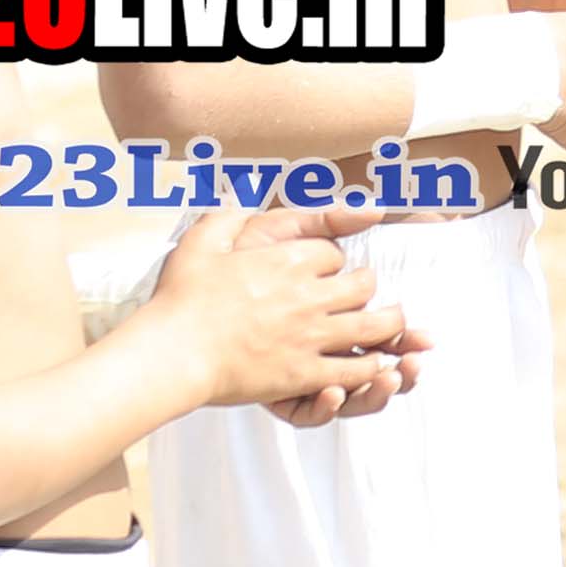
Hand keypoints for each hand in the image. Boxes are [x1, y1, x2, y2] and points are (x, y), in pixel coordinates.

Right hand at [155, 203, 427, 422]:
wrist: (171, 353)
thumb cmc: (180, 299)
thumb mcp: (199, 242)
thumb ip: (225, 216)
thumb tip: (239, 193)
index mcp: (287, 260)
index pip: (333, 253)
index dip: (332, 261)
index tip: (325, 269)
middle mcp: (308, 295)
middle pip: (363, 285)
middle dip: (367, 286)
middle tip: (365, 292)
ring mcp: (310, 335)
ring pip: (373, 326)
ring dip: (389, 323)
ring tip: (394, 324)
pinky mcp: (305, 373)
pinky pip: (355, 369)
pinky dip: (371, 367)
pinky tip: (375, 366)